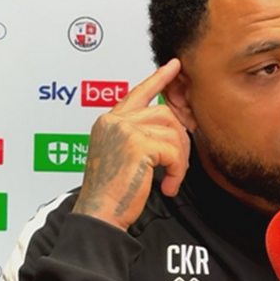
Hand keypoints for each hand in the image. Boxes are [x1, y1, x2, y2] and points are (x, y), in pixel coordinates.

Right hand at [73, 59, 189, 229]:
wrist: (99, 214)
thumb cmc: (112, 193)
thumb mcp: (122, 156)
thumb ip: (138, 135)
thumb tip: (171, 124)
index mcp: (108, 122)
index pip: (138, 92)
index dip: (159, 78)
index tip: (174, 66)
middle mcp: (114, 121)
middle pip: (165, 114)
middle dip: (180, 140)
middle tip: (178, 166)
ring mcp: (124, 130)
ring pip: (173, 132)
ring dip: (179, 159)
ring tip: (170, 179)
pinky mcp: (137, 145)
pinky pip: (173, 151)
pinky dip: (177, 171)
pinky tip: (167, 186)